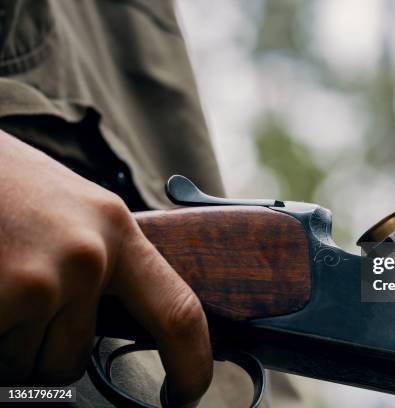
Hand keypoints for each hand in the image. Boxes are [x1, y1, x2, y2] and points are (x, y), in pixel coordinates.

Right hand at [0, 131, 211, 406]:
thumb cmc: (15, 189)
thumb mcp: (82, 215)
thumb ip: (110, 266)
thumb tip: (127, 325)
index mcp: (119, 233)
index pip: (179, 312)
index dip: (192, 363)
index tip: (188, 392)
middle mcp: (88, 258)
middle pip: (74, 359)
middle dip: (43, 352)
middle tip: (20, 301)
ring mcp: (40, 280)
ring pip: (28, 364)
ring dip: (10, 343)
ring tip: (1, 283)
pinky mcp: (1, 296)